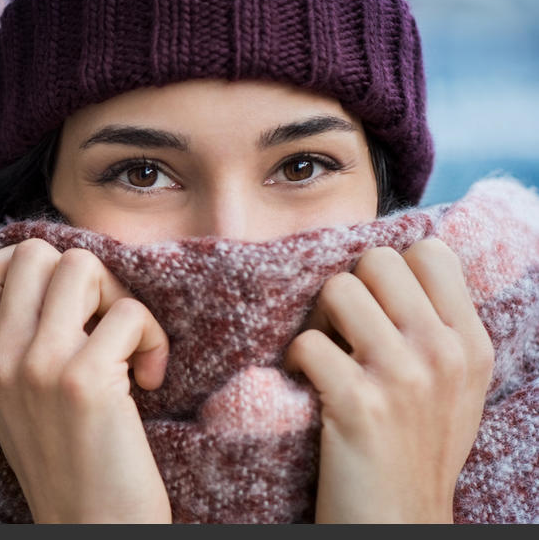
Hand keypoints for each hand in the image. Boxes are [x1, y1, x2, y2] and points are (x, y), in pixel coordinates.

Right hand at [0, 238, 171, 522]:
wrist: (91, 531)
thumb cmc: (71, 465)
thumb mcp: (20, 403)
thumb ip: (20, 346)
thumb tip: (61, 276)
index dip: (23, 268)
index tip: (62, 304)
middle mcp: (1, 360)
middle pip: (35, 252)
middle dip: (84, 275)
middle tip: (103, 322)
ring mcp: (38, 367)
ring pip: (82, 265)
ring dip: (120, 297)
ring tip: (129, 345)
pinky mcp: (83, 382)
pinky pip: (129, 312)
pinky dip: (153, 338)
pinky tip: (151, 379)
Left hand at [284, 238, 494, 522]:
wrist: (399, 523)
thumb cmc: (416, 450)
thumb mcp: (454, 387)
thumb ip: (437, 329)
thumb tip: (395, 268)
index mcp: (470, 343)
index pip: (431, 252)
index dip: (391, 270)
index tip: (376, 306)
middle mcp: (443, 352)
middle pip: (377, 261)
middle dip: (349, 288)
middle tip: (340, 330)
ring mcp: (403, 376)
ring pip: (338, 290)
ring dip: (317, 320)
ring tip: (322, 356)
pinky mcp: (358, 404)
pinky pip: (307, 342)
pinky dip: (294, 361)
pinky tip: (304, 384)